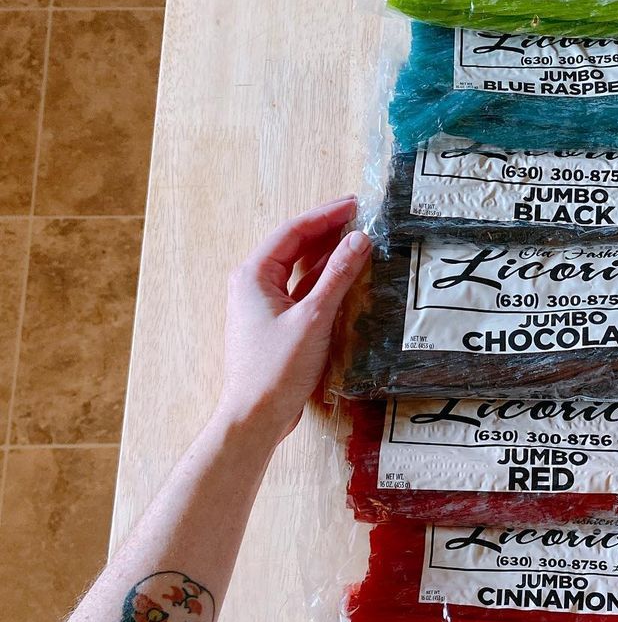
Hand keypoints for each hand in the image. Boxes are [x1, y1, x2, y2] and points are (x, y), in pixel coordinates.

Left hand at [216, 197, 370, 443]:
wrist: (255, 416)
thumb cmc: (276, 370)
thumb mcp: (313, 318)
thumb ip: (337, 276)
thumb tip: (360, 240)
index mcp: (253, 275)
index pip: (293, 231)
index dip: (325, 215)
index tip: (355, 204)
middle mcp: (254, 285)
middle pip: (294, 246)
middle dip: (327, 231)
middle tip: (361, 218)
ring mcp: (264, 306)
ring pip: (299, 270)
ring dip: (328, 256)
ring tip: (359, 242)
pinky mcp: (276, 325)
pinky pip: (302, 292)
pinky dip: (324, 282)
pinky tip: (347, 279)